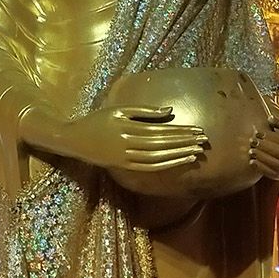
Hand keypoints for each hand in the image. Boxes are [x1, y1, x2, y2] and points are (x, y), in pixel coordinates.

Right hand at [59, 104, 209, 181]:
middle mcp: (128, 145)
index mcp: (127, 128)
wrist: (75, 140)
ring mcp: (126, 158)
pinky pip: (149, 168)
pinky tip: (179, 161)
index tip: (198, 129)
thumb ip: (144, 111)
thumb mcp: (118, 110)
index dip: (180, 131)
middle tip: (203, 141)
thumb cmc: (98, 120)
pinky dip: (166, 165)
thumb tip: (169, 111)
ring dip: (178, 155)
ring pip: (158, 158)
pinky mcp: (125, 167)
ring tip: (196, 152)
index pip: (160, 130)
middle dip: (184, 142)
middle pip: (162, 145)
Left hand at [250, 111, 278, 180]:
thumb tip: (271, 119)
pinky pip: (272, 173)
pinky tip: (252, 160)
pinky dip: (261, 167)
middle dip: (266, 146)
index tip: (258, 132)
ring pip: (277, 165)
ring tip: (251, 150)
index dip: (272, 137)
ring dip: (262, 157)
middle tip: (253, 140)